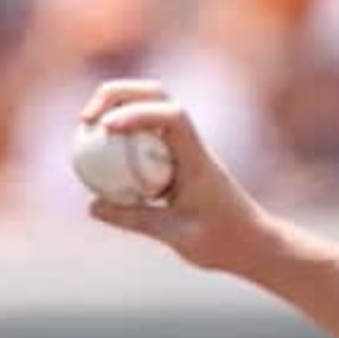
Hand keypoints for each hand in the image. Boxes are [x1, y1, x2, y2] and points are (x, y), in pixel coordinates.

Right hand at [76, 79, 272, 272]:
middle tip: (85, 119)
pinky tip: (97, 152)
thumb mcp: (178, 236)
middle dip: (116, 95)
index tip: (106, 129)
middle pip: (156, 95)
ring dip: (116, 107)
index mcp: (199, 159)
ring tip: (85, 129)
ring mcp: (184, 147)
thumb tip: (92, 206)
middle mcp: (192, 144)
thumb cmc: (223, 241)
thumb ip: (136, 220)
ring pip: (149, 107)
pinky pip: (144, 133)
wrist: (253, 242)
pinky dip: (120, 132)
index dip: (137, 113)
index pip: (173, 117)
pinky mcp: (176, 157)